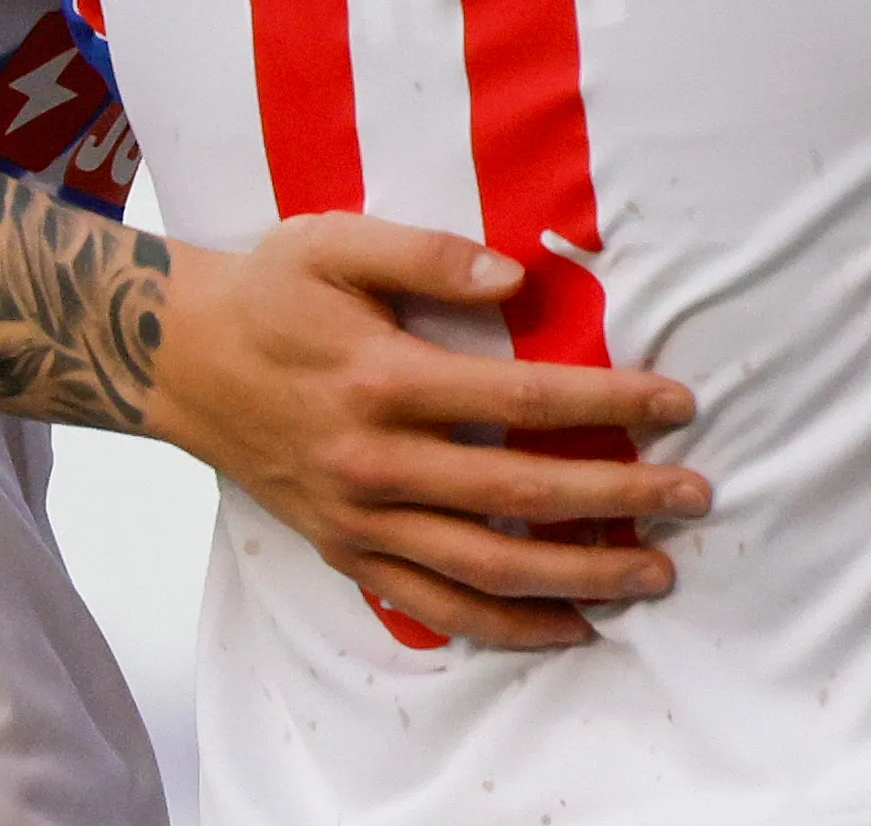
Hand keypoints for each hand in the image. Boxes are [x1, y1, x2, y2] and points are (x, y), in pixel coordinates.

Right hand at [145, 214, 711, 648]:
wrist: (176, 360)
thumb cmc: (268, 292)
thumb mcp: (335, 243)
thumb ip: (429, 255)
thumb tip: (515, 279)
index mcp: (383, 382)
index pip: (520, 400)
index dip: (608, 403)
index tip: (678, 404)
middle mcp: (374, 463)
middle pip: (516, 495)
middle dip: (617, 500)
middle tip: (694, 497)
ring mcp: (359, 519)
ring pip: (483, 567)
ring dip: (576, 577)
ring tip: (653, 575)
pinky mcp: (346, 551)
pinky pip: (432, 605)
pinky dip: (504, 626)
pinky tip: (569, 627)